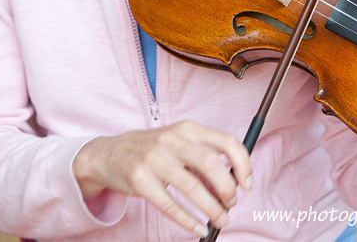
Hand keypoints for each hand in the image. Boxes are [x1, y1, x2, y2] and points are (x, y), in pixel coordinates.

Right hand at [72, 121, 252, 236]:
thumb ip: (204, 157)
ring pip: (191, 186)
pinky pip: (169, 204)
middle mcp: (172, 139)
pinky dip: (188, 220)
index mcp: (187, 128)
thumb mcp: (179, 143)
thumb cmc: (153, 150)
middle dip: (227, 188)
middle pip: (210, 163)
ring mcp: (154, 158)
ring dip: (211, 208)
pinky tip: (198, 228)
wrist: (109, 153)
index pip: (226, 142)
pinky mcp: (139, 179)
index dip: (243, 165)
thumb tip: (232, 184)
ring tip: (220, 220)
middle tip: (231, 204)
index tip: (247, 184)